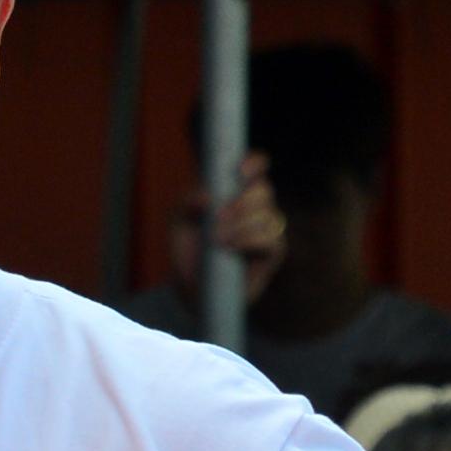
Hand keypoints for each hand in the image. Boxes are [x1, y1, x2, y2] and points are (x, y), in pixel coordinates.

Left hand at [167, 152, 287, 307]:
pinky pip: (273, 240)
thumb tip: (208, 196)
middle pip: (264, 190)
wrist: (190, 288)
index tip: (240, 171)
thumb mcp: (178, 222)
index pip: (257, 167)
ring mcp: (267, 229)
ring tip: (217, 240)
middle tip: (217, 217)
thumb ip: (187, 202)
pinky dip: (250, 241)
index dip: (254, 162)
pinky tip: (230, 248)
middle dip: (241, 202)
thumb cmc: (187, 251)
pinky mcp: (272, 253)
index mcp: (236, 191)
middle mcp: (255, 207)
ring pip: (269, 215)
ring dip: (241, 226)